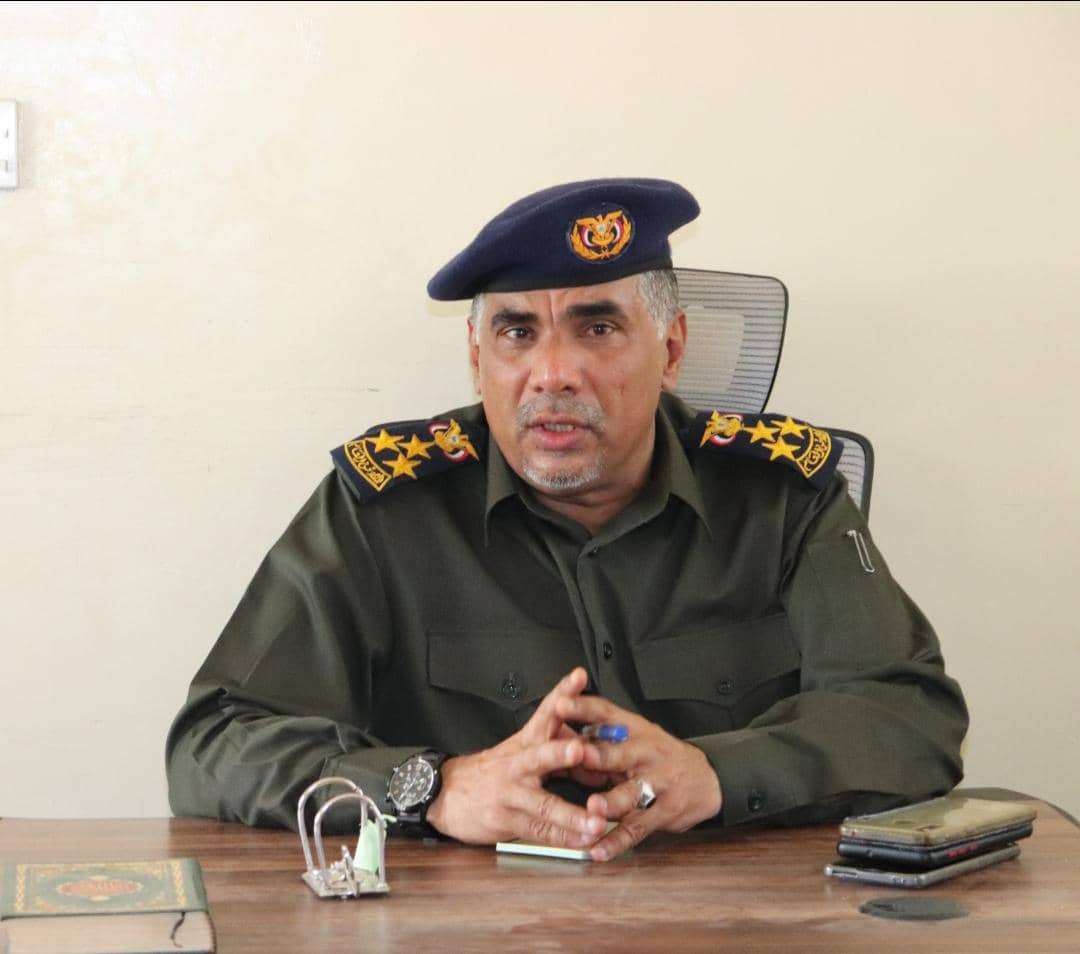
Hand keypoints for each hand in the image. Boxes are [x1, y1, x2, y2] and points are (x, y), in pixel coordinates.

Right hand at [426, 667, 608, 847]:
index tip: (578, 677)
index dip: (562, 693)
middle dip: (561, 752)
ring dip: (573, 815)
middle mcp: (517, 765)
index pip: (545, 711)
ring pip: (544, 804)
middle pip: (540, 755)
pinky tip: (583, 842)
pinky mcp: (506, 820)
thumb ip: (554, 748)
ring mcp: (511, 794)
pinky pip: (539, 832)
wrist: (444, 792)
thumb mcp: (518, 751)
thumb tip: (592, 749)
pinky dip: (564, 839)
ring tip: (596, 820)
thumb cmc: (490, 771)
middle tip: (581, 749)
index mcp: (524, 742)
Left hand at [555, 693, 722, 861]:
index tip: (561, 703)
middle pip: (619, 754)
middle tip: (578, 754)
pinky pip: (637, 829)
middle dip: (598, 755)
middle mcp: (645, 754)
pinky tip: (598, 850)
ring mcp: (657, 784)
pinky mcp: (663, 813)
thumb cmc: (660, 756)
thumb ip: (601, 737)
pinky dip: (615, 842)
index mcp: (634, 731)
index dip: (583, 708)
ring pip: (630, 794)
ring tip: (593, 808)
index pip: (606, 713)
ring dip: (610, 802)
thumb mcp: (636, 737)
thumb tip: (559, 736)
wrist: (708, 779)